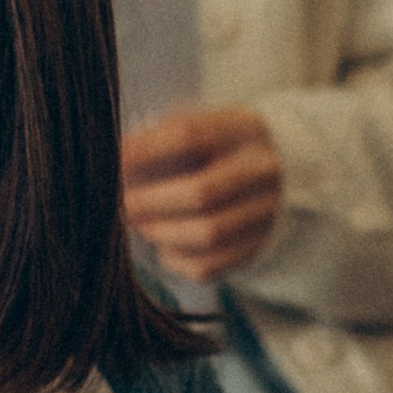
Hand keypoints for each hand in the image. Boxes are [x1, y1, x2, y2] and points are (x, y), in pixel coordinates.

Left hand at [121, 102, 283, 281]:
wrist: (281, 172)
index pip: (189, 136)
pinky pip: (212, 265)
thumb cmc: (221, 148)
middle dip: (148, 202)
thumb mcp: (204, 127)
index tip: (111, 161)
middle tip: (120, 204)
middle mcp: (262, 170)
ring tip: (139, 224)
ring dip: (161, 232)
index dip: (144, 150)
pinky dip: (178, 260)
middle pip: (200, 193)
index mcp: (243, 129)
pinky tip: (165, 247)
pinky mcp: (260, 245)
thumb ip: (164, 139)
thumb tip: (114, 163)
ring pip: (207, 233)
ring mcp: (267, 211)